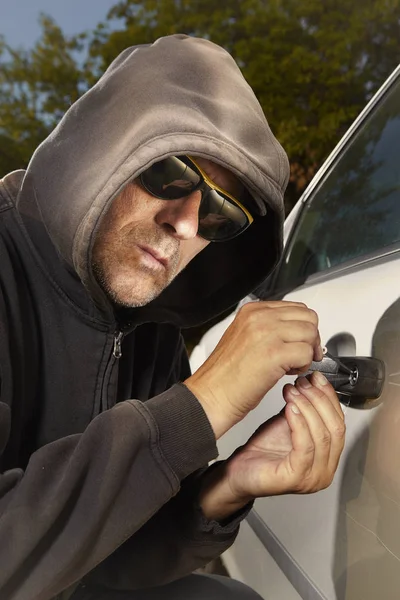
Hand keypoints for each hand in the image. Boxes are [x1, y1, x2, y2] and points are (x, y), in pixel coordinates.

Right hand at [185, 300, 322, 437]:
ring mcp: (267, 333)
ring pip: (311, 333)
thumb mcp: (244, 338)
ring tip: (290, 365)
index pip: (296, 308)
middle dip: (310, 339)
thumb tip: (294, 330)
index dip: (302, 329)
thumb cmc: (225, 376)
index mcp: (252, 311)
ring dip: (307, 352)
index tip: (297, 343)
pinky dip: (303, 366)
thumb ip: (267, 328)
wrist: (210, 396)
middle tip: (299, 356)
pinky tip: (287, 373)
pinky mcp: (275, 353)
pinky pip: (307, 353)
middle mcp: (260, 317)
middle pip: (308, 318)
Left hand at [199, 373, 344, 520]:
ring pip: (322, 436)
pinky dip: (299, 423)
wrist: (240, 469)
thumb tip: (312, 383)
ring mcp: (313, 478)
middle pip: (335, 428)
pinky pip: (305, 446)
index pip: (339, 422)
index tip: (317, 378)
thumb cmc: (263, 450)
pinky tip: (290, 408)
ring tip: (292, 392)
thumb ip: (305, 409)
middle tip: (303, 383)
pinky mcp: (296, 479)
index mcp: (328, 457)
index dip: (329, 397)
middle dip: (319, 400)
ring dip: (307, 408)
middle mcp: (325, 471)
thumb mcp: (289, 423)